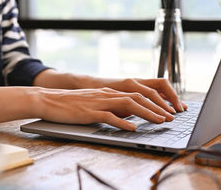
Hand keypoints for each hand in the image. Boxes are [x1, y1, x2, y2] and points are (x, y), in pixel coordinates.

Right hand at [31, 87, 177, 130]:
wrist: (49, 100)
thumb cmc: (71, 104)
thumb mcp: (95, 102)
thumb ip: (112, 106)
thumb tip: (130, 115)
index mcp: (110, 91)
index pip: (138, 93)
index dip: (155, 101)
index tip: (168, 111)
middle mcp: (107, 94)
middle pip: (138, 97)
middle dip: (157, 106)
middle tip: (170, 117)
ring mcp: (99, 102)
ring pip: (129, 104)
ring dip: (147, 113)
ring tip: (159, 121)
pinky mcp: (90, 112)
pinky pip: (109, 116)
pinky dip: (123, 122)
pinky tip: (133, 128)